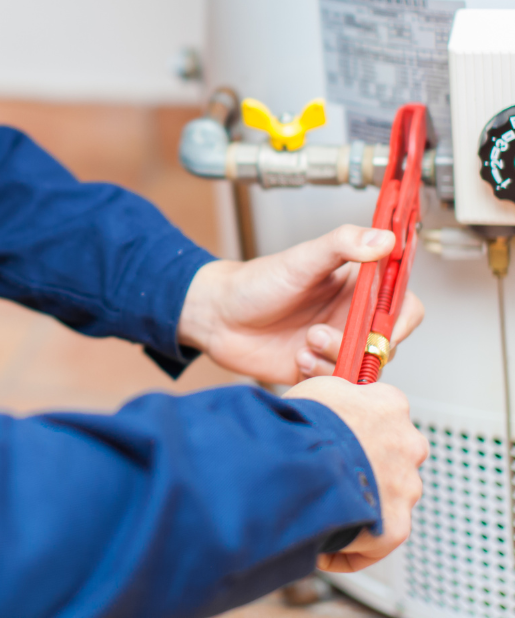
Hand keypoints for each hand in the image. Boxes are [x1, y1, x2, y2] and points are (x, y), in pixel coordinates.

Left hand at [178, 225, 423, 383]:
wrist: (217, 317)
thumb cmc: (255, 282)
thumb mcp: (300, 258)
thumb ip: (343, 244)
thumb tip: (384, 237)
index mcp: (356, 287)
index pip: (404, 304)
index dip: (401, 318)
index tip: (382, 324)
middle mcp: (351, 317)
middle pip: (387, 342)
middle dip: (362, 344)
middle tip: (322, 333)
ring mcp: (337, 345)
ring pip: (365, 366)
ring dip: (337, 359)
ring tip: (305, 343)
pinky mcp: (320, 370)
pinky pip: (340, 384)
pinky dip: (321, 374)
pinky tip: (297, 358)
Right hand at [285, 375, 427, 570]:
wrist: (303, 461)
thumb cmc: (305, 421)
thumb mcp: (321, 387)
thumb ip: (343, 394)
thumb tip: (341, 399)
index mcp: (391, 404)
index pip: (386, 410)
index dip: (361, 421)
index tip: (345, 429)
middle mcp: (408, 443)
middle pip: (394, 454)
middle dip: (370, 462)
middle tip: (334, 468)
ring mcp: (406, 486)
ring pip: (389, 494)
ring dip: (364, 499)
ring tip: (324, 503)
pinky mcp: (397, 526)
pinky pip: (377, 539)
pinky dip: (354, 545)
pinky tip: (325, 545)